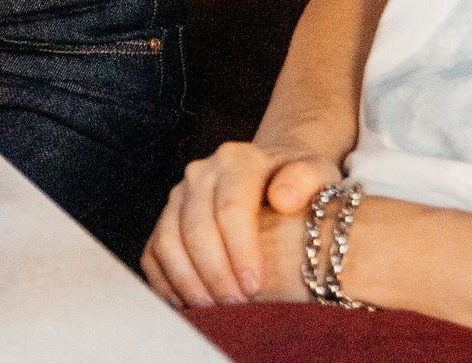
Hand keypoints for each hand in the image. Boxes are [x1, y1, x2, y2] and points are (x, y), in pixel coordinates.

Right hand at [142, 139, 341, 306]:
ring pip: (168, 240)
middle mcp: (200, 173)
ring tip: (213, 311)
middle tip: (237, 306)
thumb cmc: (298, 185)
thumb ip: (306, 180)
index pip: (230, 206)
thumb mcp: (317, 174)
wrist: (271, 175)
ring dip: (188, 281)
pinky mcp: (165, 219)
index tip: (255, 286)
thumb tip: (284, 198)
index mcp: (237, 160)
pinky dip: (166, 283)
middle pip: (196, 227)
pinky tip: (189, 306)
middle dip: (215, 273)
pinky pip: (153, 253)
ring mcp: (178, 196)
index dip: (240, 250)